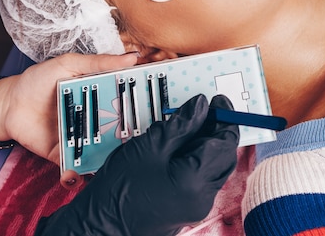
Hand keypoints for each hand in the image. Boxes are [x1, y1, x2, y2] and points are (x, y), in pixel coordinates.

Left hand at [0, 52, 137, 163]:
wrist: (8, 103)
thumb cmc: (38, 80)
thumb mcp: (69, 64)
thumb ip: (99, 63)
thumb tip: (132, 57)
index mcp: (99, 97)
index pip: (125, 104)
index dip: (142, 109)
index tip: (161, 113)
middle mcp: (93, 120)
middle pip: (118, 134)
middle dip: (131, 142)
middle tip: (144, 145)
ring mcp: (79, 140)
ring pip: (100, 155)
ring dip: (108, 162)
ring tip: (117, 166)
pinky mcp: (63, 155)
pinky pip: (74, 168)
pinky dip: (76, 176)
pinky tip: (77, 175)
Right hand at [34, 94, 239, 235]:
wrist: (99, 226)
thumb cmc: (118, 189)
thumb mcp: (149, 147)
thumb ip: (181, 125)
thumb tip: (201, 107)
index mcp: (196, 181)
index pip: (224, 143)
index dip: (223, 118)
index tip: (216, 102)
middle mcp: (202, 198)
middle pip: (224, 158)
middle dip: (218, 132)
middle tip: (206, 111)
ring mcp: (195, 207)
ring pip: (213, 169)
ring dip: (207, 146)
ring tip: (189, 127)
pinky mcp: (185, 210)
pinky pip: (200, 180)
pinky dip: (196, 161)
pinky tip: (179, 149)